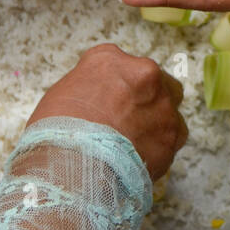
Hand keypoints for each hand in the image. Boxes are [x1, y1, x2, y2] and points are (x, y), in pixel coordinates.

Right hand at [27, 44, 186, 178]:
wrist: (74, 168)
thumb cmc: (56, 134)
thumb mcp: (61, 97)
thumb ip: (88, 90)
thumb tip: (98, 104)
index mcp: (110, 61)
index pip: (120, 64)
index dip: (116, 87)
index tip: (110, 102)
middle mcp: (144, 76)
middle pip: (156, 81)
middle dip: (147, 99)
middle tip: (128, 121)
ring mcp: (163, 105)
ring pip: (170, 109)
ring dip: (157, 122)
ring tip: (135, 144)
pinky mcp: (173, 136)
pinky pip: (173, 138)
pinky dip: (160, 147)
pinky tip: (141, 157)